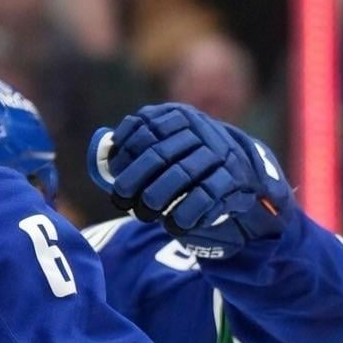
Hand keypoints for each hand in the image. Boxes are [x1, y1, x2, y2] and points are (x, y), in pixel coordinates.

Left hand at [87, 103, 293, 258]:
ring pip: (180, 176)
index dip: (124, 153)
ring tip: (142, 215)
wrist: (240, 174)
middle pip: (158, 155)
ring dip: (155, 199)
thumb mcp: (164, 145)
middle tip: (120, 201)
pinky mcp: (233, 180)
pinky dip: (184, 215)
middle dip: (133, 181)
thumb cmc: (186, 162)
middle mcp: (201, 130)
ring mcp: (219, 154)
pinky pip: (204, 198)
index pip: (144, 128)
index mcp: (179, 116)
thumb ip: (134, 148)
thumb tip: (102, 158)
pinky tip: (171, 226)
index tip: (113, 173)